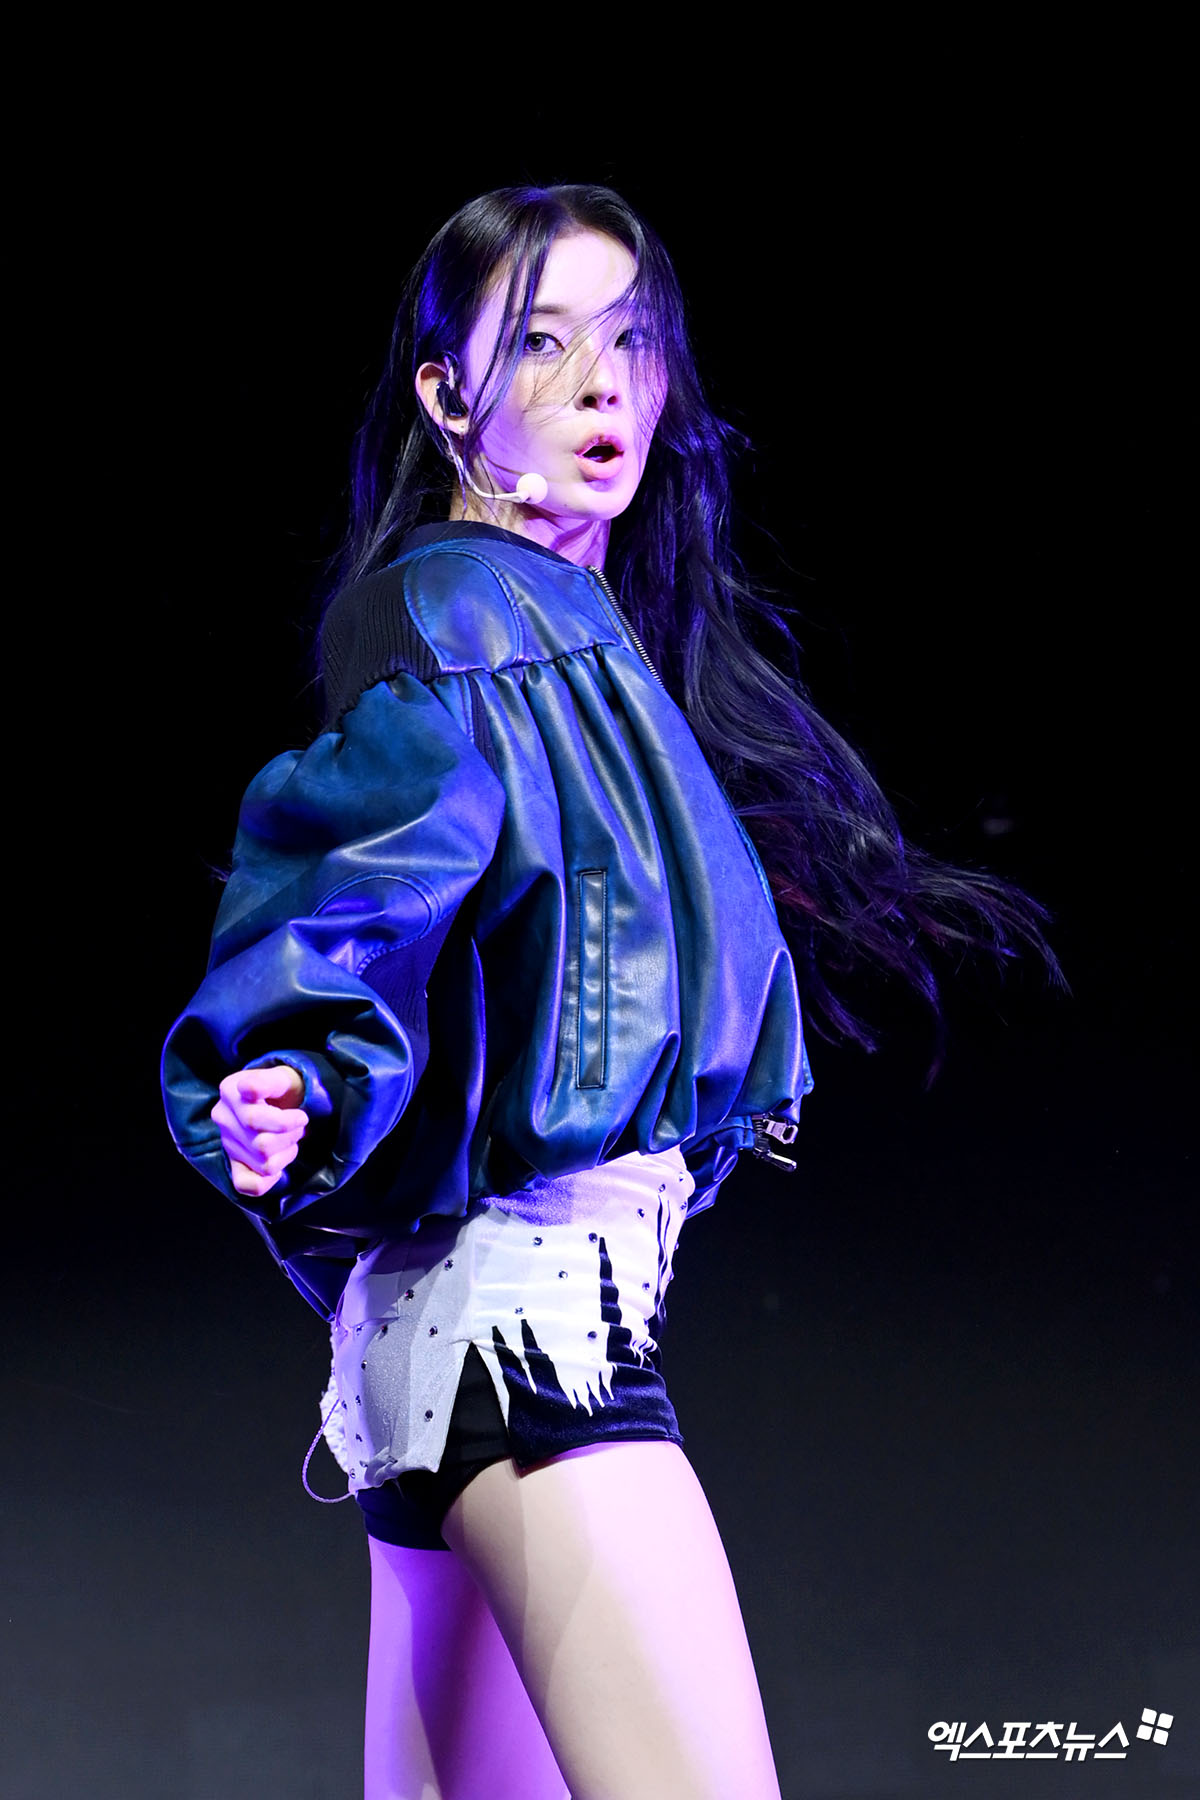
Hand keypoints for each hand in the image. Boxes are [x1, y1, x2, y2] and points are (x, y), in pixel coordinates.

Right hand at [211, 1064, 308, 1196]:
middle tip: (298, 1125)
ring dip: (286, 1153)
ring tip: (289, 1138)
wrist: (281, 1098)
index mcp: (230, 1091)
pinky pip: (248, 1185)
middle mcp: (223, 1117)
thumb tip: (246, 1089)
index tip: (302, 1116)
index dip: (284, 1123)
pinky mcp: (233, 1163)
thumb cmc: (284, 1088)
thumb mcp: (282, 1077)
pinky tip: (278, 1164)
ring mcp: (227, 1142)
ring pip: (264, 1165)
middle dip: (290, 1137)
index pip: (253, 1120)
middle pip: (262, 1145)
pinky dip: (269, 1180)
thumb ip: (268, 1081)